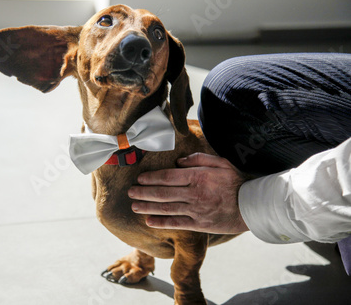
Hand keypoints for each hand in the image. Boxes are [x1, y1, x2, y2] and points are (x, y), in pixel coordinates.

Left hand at [128, 153, 249, 233]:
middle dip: (143, 193)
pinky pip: (177, 223)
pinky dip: (162, 223)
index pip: (168, 177)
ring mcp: (196, 210)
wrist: (253, 205)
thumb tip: (179, 161)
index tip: (140, 178)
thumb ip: (198, 159)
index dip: (151, 178)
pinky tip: (149, 221)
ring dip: (147, 207)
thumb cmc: (236, 182)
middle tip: (130, 192)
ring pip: (166, 208)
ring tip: (134, 206)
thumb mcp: (220, 162)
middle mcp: (194, 193)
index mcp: (198, 177)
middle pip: (162, 193)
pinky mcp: (200, 224)